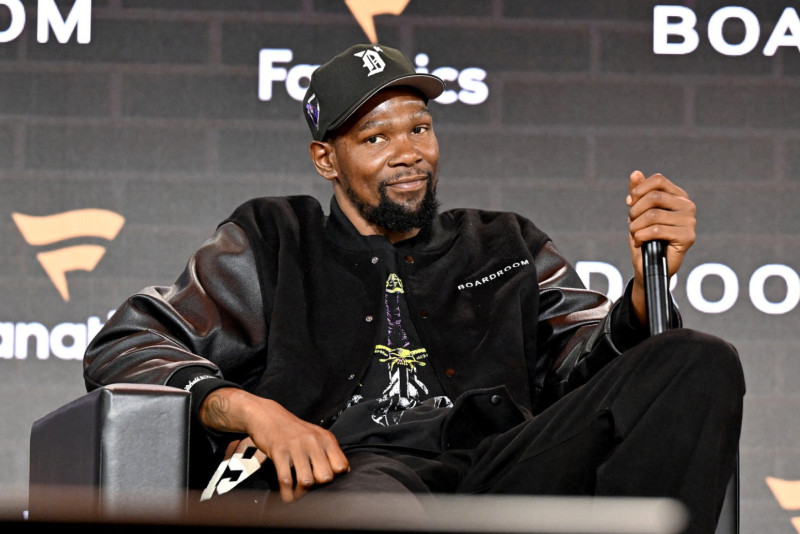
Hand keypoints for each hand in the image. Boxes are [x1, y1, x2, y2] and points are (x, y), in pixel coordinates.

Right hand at [200, 388, 349, 502]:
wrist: (267, 415)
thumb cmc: (293, 430)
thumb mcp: (315, 436)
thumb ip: (328, 452)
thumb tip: (343, 473)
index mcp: (325, 438)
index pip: (341, 466)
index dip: (336, 479)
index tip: (326, 482)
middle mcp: (313, 441)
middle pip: (325, 476)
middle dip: (318, 489)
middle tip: (311, 490)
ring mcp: (296, 446)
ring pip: (306, 481)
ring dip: (301, 494)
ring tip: (298, 496)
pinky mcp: (279, 451)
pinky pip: (286, 479)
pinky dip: (287, 494)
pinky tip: (287, 497)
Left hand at [626, 170, 695, 323]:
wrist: (648, 265)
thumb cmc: (644, 237)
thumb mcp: (637, 213)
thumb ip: (637, 193)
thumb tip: (636, 173)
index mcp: (678, 196)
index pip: (658, 180)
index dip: (639, 190)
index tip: (629, 203)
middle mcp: (688, 206)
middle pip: (654, 197)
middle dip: (635, 211)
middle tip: (631, 224)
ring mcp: (690, 221)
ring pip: (653, 215)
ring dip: (636, 227)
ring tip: (635, 234)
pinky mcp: (688, 237)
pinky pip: (656, 230)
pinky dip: (641, 236)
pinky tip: (640, 242)